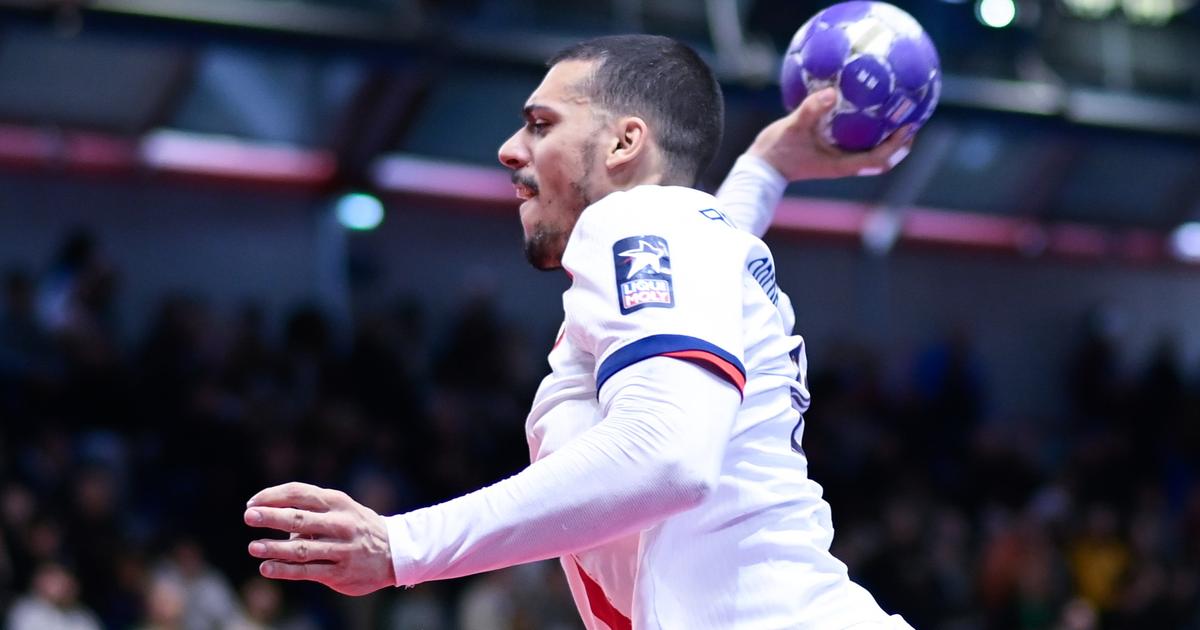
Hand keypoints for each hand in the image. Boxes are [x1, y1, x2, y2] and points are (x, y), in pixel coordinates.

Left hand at [244, 482, 395, 595]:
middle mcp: (340, 524)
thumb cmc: (357, 527)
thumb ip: (311, 511)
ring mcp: (341, 549)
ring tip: (253, 547)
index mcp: (337, 502)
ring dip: (274, 548)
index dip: (273, 496)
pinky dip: (284, 570)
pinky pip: (307, 571)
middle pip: (299, 518)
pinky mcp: (340, 572)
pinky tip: (266, 567)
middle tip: (249, 516)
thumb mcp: (341, 509)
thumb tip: (274, 517)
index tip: (253, 503)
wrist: (395, 552)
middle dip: (271, 516)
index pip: (300, 493)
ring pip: (301, 549)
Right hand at [748, 87, 913, 181]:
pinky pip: (858, 145)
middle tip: (912, 120)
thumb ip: (812, 109)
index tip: (909, 126)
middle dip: (900, 143)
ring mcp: (838, 161)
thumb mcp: (794, 127)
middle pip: (883, 159)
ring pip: (872, 153)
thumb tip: (832, 92)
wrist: (762, 167)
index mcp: (842, 164)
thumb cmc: (777, 151)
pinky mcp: (831, 155)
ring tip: (895, 116)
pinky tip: (866, 114)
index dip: (897, 144)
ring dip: (887, 139)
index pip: (879, 158)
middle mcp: (844, 164)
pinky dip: (869, 134)